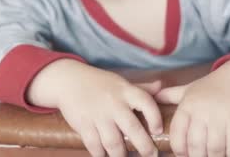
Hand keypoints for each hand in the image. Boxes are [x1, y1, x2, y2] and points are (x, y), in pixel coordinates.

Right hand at [27, 60, 162, 156]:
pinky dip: (101, 154)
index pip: (146, 103)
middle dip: (145, 147)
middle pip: (133, 128)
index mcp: (125, 91)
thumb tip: (161, 86)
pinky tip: (105, 155)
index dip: (155, 118)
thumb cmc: (99, 83)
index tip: (158, 130)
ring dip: (121, 155)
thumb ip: (141, 87)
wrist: (68, 80)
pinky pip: (95, 146)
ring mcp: (98, 114)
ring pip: (114, 142)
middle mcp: (113, 103)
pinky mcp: (83, 124)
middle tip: (151, 155)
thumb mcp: (120, 82)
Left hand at [154, 60, 229, 156]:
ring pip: (214, 149)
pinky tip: (228, 155)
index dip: (178, 150)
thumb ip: (170, 95)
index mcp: (187, 106)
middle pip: (195, 145)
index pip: (177, 134)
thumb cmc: (210, 86)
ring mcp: (220, 117)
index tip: (182, 155)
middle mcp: (201, 113)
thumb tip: (154, 98)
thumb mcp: (188, 89)